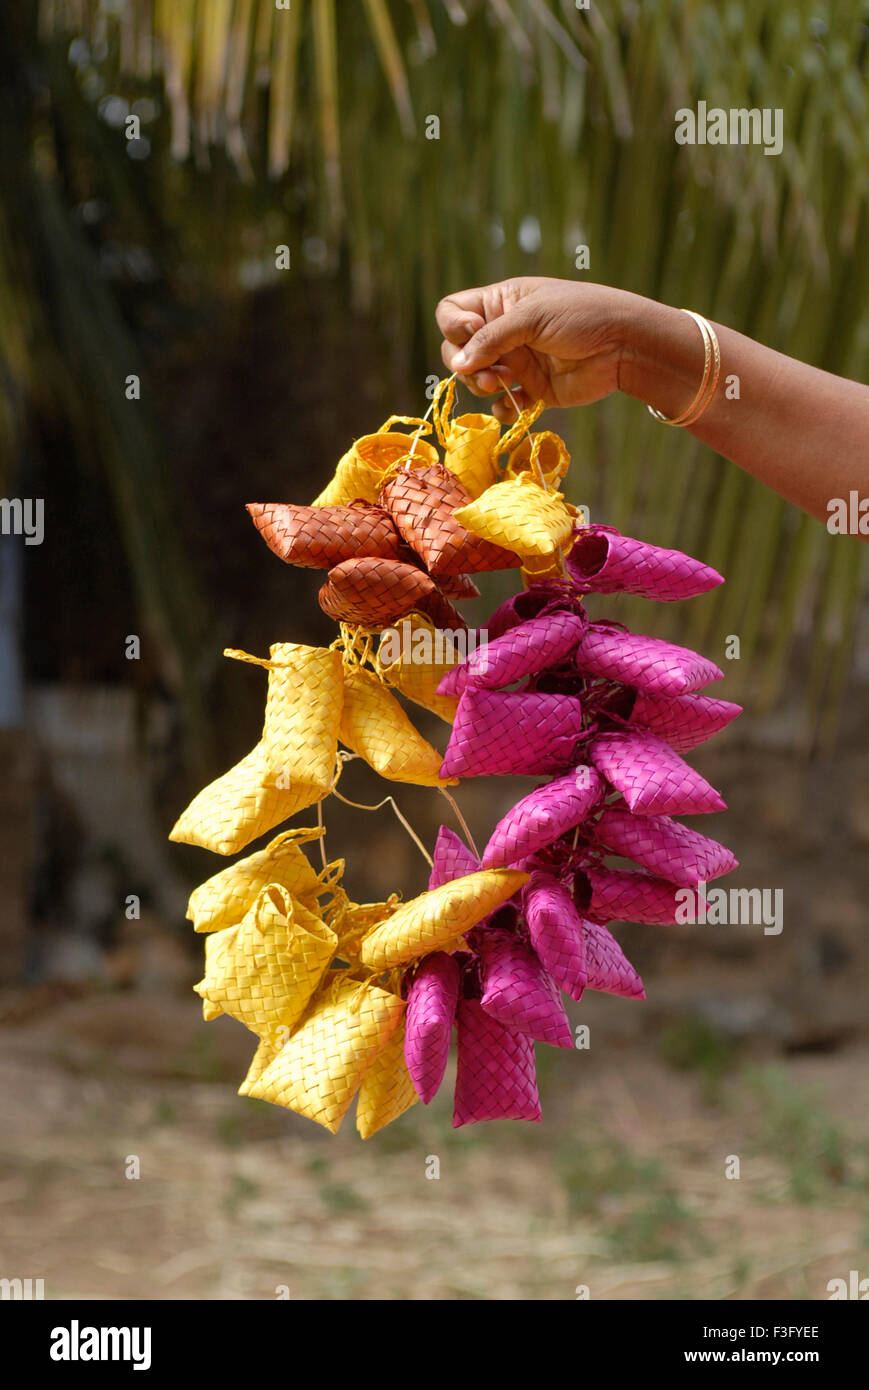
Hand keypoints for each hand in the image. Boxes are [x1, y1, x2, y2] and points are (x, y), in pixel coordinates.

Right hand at [436, 276, 643, 420]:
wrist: (623, 346)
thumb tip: (459, 365)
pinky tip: (514, 404)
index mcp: (501, 303)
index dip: (453, 325)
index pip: (453, 311)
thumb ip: (491, 339)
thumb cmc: (581, 316)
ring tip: (498, 385)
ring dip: (480, 385)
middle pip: (458, 350)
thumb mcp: (532, 316)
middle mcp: (503, 332)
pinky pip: (502, 404)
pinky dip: (502, 408)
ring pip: (476, 378)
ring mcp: (516, 362)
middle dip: (464, 362)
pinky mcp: (532, 389)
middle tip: (486, 371)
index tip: (471, 333)